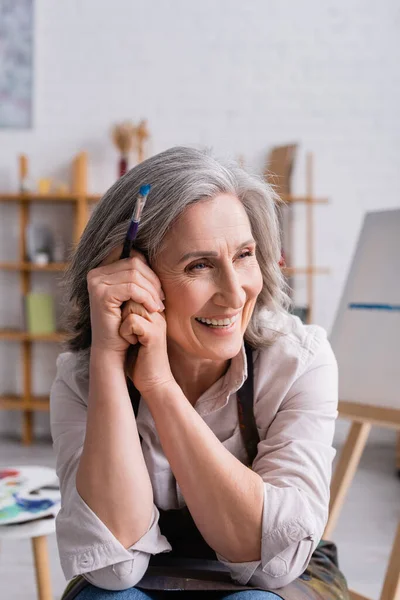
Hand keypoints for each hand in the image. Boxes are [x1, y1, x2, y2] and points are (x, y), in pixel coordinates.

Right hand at [87, 248, 173, 395]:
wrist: (113, 350)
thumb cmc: (126, 323)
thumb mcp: (134, 296)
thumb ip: (139, 276)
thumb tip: (151, 253)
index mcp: (102, 270)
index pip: (133, 256)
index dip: (150, 271)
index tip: (158, 290)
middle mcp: (95, 273)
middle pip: (135, 262)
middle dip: (154, 281)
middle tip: (162, 300)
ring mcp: (96, 283)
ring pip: (135, 274)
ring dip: (152, 291)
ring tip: (159, 307)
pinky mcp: (101, 294)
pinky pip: (132, 288)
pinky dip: (147, 298)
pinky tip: (153, 310)